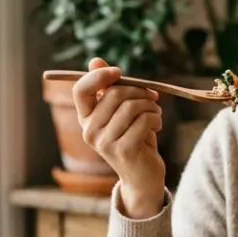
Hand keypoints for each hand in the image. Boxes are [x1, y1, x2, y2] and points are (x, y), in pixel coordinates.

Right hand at [73, 57, 166, 217]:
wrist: (142, 175)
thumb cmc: (133, 138)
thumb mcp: (120, 111)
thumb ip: (108, 87)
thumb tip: (95, 60)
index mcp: (85, 118)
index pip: (81, 89)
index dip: (99, 75)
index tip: (119, 72)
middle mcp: (89, 131)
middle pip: (114, 93)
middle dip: (139, 91)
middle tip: (152, 97)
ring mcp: (104, 143)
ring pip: (132, 106)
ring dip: (151, 105)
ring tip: (155, 114)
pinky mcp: (123, 150)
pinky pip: (143, 120)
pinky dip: (156, 118)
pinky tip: (157, 126)